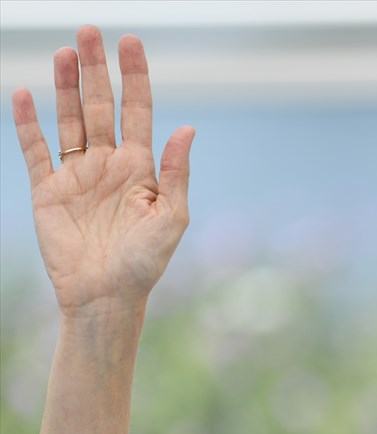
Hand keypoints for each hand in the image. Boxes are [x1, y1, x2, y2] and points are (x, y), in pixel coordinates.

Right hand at [11, 26, 193, 317]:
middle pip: (101, 106)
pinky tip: (24, 94)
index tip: (131, 43)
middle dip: (97, 70)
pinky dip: (28, 123)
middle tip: (89, 32)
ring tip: (65, 53)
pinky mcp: (48, 190)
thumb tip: (188, 129)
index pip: (137, 111)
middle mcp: (109, 165)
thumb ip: (177, 173)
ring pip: (69, 120)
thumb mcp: (171, 218)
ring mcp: (77, 175)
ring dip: (66, 87)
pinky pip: (35, 150)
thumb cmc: (145, 262)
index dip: (134, 78)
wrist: (106, 296)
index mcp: (141, 169)